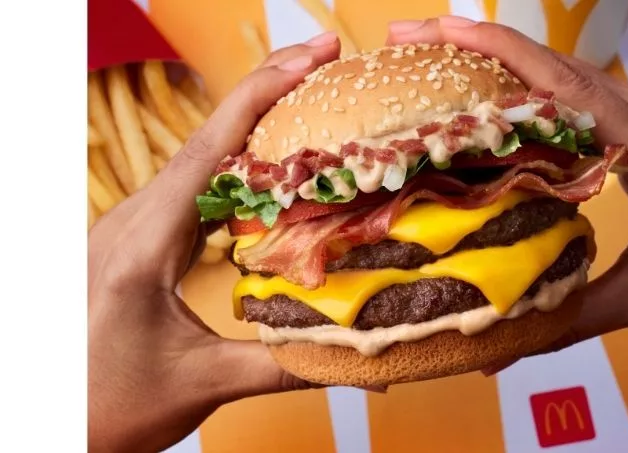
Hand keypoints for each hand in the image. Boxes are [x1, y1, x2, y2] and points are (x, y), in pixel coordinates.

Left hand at [88, 33, 341, 452]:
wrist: (46, 425)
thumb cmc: (104, 406)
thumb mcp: (200, 385)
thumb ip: (282, 363)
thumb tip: (354, 352)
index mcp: (144, 244)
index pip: (212, 149)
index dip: (264, 95)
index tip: (310, 58)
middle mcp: (133, 221)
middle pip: (209, 139)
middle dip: (269, 92)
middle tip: (324, 61)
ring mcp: (132, 227)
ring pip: (200, 159)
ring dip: (253, 124)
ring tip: (307, 97)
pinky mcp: (137, 240)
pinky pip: (191, 187)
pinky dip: (236, 163)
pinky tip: (266, 162)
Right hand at [386, 17, 627, 370]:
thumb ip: (567, 318)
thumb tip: (494, 350)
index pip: (565, 86)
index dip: (498, 53)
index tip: (439, 33)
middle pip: (558, 66)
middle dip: (483, 46)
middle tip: (416, 39)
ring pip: (568, 76)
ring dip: (505, 63)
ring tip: (441, 63)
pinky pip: (580, 99)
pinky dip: (531, 92)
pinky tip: (495, 103)